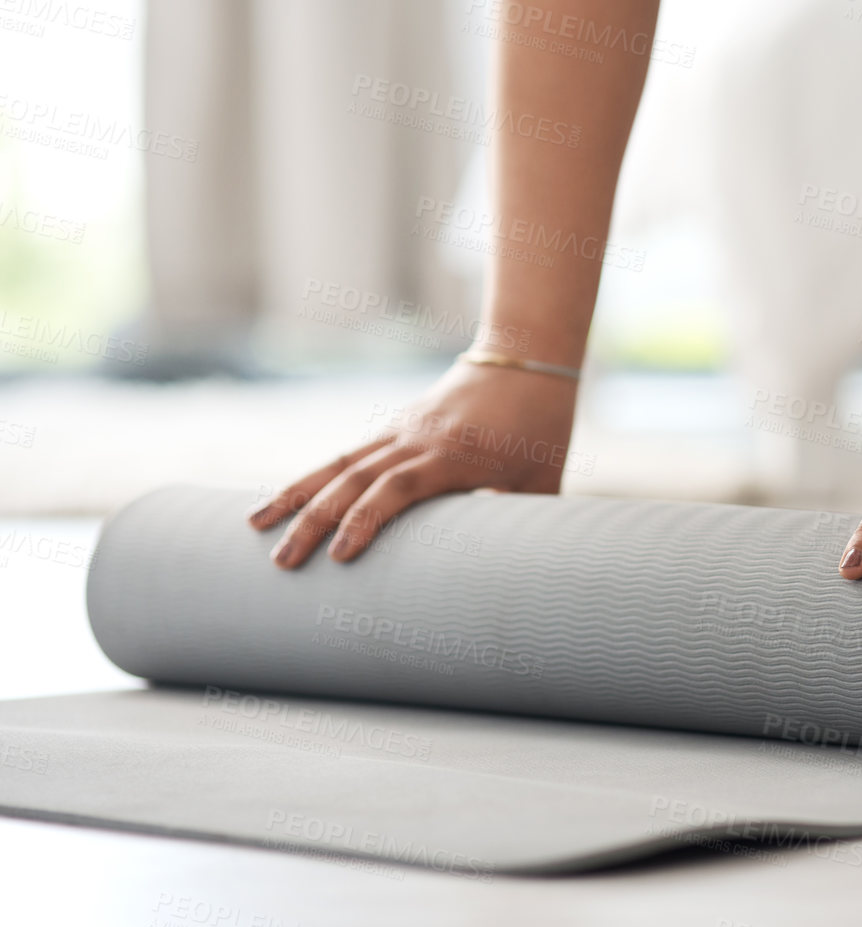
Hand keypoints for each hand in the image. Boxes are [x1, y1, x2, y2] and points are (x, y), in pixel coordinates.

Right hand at [248, 361, 577, 567]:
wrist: (526, 362)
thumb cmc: (542, 431)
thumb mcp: (542, 480)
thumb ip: (518, 520)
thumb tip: (492, 556)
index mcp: (457, 455)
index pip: (400, 488)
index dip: (368, 519)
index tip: (341, 556)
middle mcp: (419, 440)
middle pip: (355, 479)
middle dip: (315, 522)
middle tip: (282, 564)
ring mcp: (401, 430)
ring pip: (338, 462)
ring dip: (295, 495)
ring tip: (255, 527)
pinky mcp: (394, 427)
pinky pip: (346, 453)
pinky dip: (313, 476)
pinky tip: (282, 500)